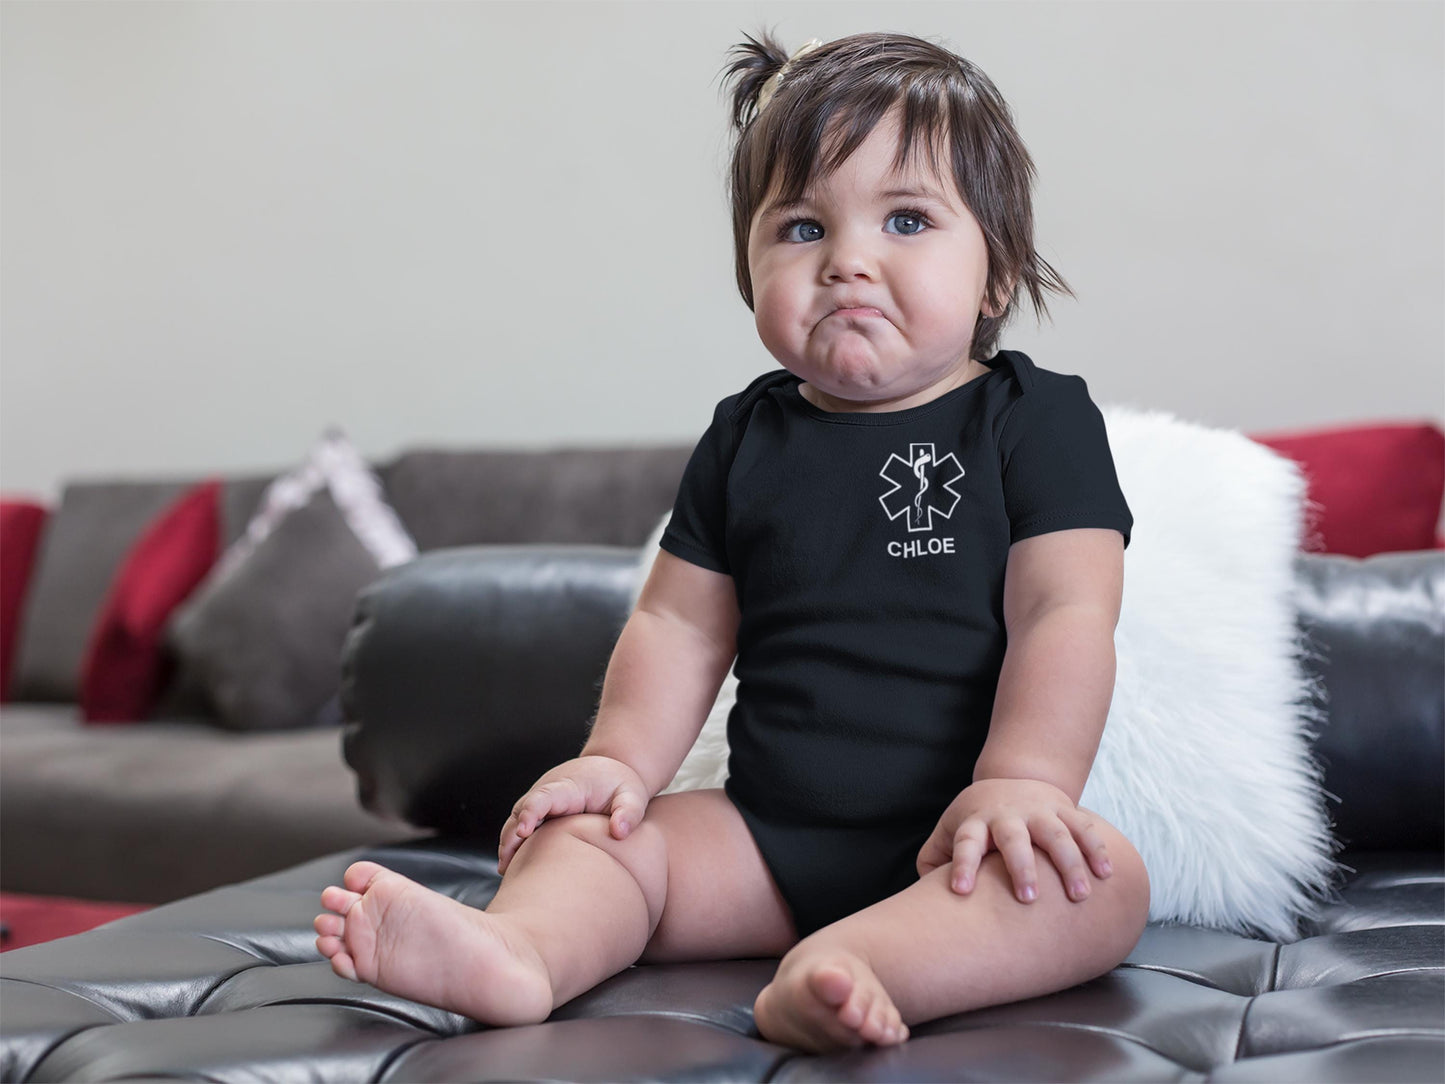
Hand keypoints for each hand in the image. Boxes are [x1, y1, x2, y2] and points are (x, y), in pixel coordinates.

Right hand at [496, 755, 650, 874]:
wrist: (609, 771)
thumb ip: (629, 812)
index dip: (531, 812)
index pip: (544, 797)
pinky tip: (512, 869)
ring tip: (506, 871)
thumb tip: (618, 832)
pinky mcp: (539, 812)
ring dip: (508, 843)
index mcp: (569, 786)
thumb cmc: (620, 786)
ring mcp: (540, 801)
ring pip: (515, 820)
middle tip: (506, 864)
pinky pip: (519, 827)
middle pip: (521, 811)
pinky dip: (512, 844)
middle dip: (511, 835)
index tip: (523, 831)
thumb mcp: (632, 795)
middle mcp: (548, 791)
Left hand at [916, 778, 1112, 903]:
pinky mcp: (1065, 812)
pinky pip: (1083, 828)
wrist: (1013, 780)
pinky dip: (1096, 849)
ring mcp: (1038, 812)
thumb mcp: (949, 831)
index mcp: (975, 823)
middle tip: (1027, 899)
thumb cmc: (977, 820)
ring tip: (1079, 896)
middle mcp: (1007, 816)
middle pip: (1014, 838)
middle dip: (1021, 867)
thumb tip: (923, 896)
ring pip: (1055, 834)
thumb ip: (935, 860)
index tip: (960, 891)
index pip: (965, 842)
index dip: (962, 865)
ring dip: (1069, 864)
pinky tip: (1106, 874)